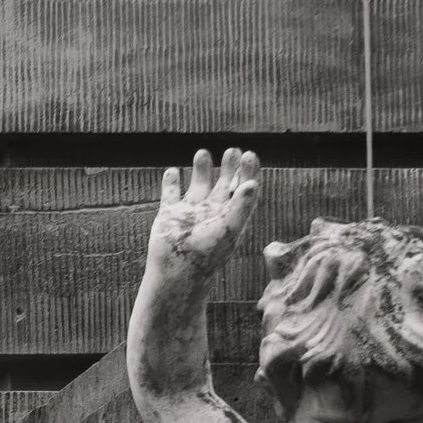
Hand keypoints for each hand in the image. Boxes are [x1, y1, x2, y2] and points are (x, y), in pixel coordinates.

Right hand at [145, 146, 262, 286]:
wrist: (178, 271)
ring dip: (200, 169)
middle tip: (232, 150)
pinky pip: (170, 194)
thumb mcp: (229, 228)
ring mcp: (190, 213)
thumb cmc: (208, 254)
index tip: (249, 155)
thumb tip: (253, 183)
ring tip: (202, 152)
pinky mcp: (169, 214)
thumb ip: (242, 205)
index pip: (243, 190)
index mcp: (230, 216)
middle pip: (223, 185)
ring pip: (198, 185)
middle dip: (228, 167)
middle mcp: (212, 212)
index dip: (248, 172)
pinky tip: (173, 171)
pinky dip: (170, 182)